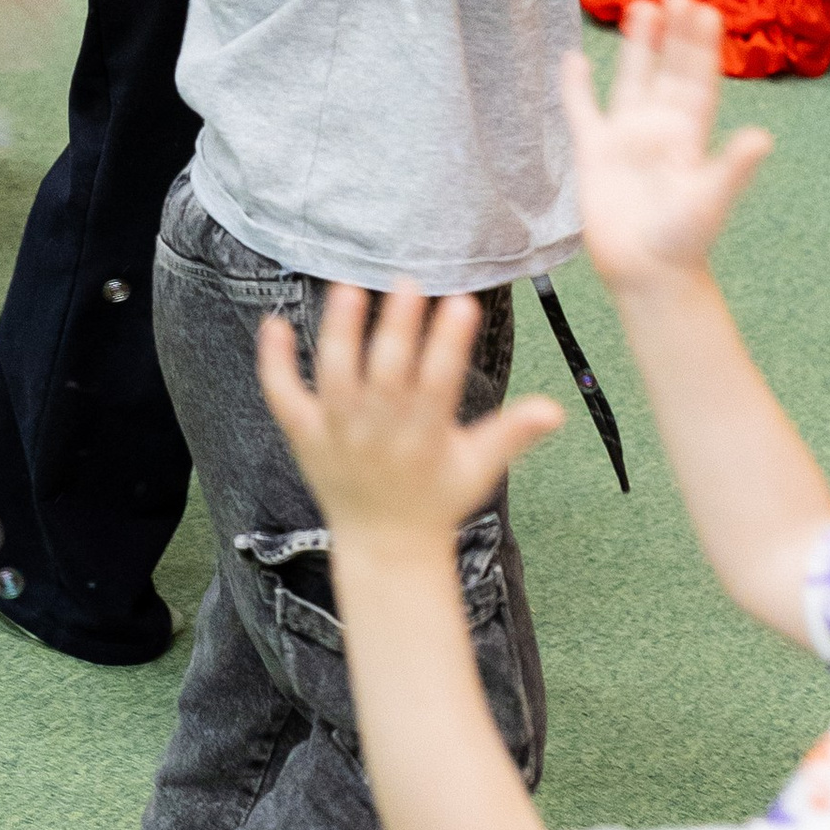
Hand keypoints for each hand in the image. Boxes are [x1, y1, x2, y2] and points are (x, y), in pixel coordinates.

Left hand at [255, 283, 561, 548]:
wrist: (385, 546)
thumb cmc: (438, 497)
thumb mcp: (479, 469)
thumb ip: (512, 434)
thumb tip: (556, 409)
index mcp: (425, 439)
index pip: (439, 384)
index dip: (449, 344)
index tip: (460, 303)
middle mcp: (378, 435)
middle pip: (387, 375)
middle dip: (398, 329)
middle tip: (409, 284)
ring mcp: (336, 435)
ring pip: (335, 378)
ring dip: (340, 334)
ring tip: (348, 288)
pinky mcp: (304, 436)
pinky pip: (283, 397)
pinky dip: (275, 363)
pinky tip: (273, 322)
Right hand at [561, 0, 770, 292]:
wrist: (647, 272)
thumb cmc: (685, 239)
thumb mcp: (711, 199)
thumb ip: (732, 167)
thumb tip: (762, 137)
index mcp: (691, 134)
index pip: (697, 79)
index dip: (701, 45)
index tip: (704, 7)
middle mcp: (661, 127)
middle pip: (668, 70)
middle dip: (673, 34)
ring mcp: (627, 136)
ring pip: (631, 79)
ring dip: (636, 46)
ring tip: (639, 6)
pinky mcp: (595, 152)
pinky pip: (583, 111)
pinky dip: (575, 88)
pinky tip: (571, 59)